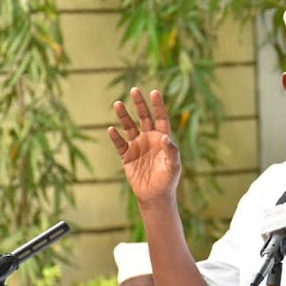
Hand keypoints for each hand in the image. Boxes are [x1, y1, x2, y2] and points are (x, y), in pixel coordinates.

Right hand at [108, 88, 181, 205]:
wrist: (155, 196)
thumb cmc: (168, 181)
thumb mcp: (173, 166)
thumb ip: (172, 151)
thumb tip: (166, 137)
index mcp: (163, 138)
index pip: (161, 118)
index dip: (158, 105)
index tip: (154, 92)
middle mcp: (150, 138)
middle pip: (144, 117)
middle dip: (140, 104)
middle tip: (134, 90)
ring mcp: (137, 146)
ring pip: (129, 127)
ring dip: (124, 116)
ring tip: (118, 103)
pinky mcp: (126, 156)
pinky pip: (119, 144)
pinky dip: (115, 137)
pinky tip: (112, 129)